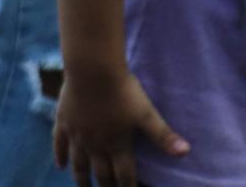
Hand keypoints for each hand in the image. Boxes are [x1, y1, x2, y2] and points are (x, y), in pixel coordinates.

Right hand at [54, 66, 189, 186]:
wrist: (92, 69)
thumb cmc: (122, 90)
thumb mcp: (146, 112)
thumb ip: (163, 135)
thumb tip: (186, 152)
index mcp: (118, 145)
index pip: (124, 176)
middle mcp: (96, 145)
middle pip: (101, 174)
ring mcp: (78, 134)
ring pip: (79, 164)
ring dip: (81, 179)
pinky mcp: (64, 121)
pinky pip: (59, 144)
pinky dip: (60, 156)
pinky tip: (60, 165)